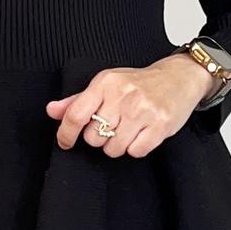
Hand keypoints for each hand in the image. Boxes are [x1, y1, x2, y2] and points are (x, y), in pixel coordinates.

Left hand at [45, 54, 218, 156]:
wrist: (179, 77)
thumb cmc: (139, 83)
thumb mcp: (107, 85)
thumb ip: (78, 101)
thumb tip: (51, 111)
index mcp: (106, 83)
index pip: (75, 115)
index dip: (65, 134)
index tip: (65, 143)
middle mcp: (123, 95)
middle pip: (93, 137)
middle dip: (99, 137)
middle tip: (112, 126)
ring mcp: (143, 111)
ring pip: (113, 148)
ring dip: (117, 145)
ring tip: (128, 130)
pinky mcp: (160, 125)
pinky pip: (135, 152)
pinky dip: (136, 148)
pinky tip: (142, 134)